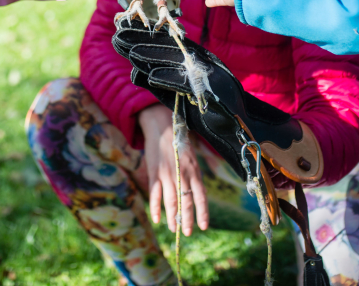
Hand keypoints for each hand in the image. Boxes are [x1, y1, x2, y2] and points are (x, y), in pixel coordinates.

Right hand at [138, 104, 208, 235]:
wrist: (162, 126)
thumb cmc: (179, 143)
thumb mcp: (192, 158)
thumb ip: (194, 176)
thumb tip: (196, 195)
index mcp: (194, 171)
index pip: (201, 196)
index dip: (203, 213)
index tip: (204, 227)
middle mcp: (182, 174)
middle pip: (186, 202)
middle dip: (187, 220)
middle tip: (187, 233)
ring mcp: (167, 174)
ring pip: (171, 201)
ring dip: (172, 218)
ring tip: (174, 229)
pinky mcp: (154, 172)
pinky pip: (155, 194)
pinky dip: (155, 208)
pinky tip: (157, 219)